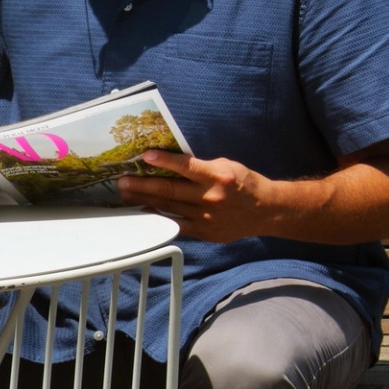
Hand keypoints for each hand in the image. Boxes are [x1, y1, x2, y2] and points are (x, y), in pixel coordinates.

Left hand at [121, 152, 289, 241]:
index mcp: (219, 177)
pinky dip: (157, 218)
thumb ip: (202, 168)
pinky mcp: (202, 231)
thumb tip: (173, 165)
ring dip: (144, 201)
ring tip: (126, 194)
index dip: (165, 161)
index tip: (145, 156)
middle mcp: (210, 197)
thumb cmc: (246, 184)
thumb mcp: (229, 167)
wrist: (266, 211)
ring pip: (167, 208)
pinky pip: (175, 224)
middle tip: (122, 181)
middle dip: (142, 185)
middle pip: (169, 190)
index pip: (186, 167)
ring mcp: (205, 217)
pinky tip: (144, 212)